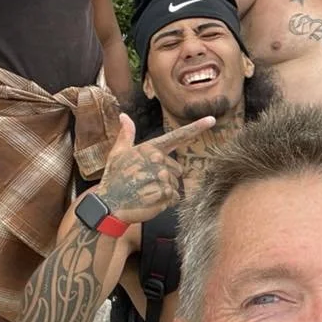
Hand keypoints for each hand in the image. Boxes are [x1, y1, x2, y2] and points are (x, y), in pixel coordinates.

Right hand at [95, 113, 215, 224]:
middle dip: (166, 178)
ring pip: (176, 184)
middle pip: (178, 169)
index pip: (177, 136)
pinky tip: (150, 201)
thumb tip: (124, 116)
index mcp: (149, 148)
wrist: (108, 205)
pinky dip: (166, 202)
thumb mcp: (117, 154)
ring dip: (165, 191)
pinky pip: (175, 197)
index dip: (196, 128)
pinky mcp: (163, 193)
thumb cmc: (114, 179)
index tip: (213, 119)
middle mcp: (156, 159)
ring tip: (145, 192)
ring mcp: (160, 176)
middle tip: (145, 183)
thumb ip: (126, 135)